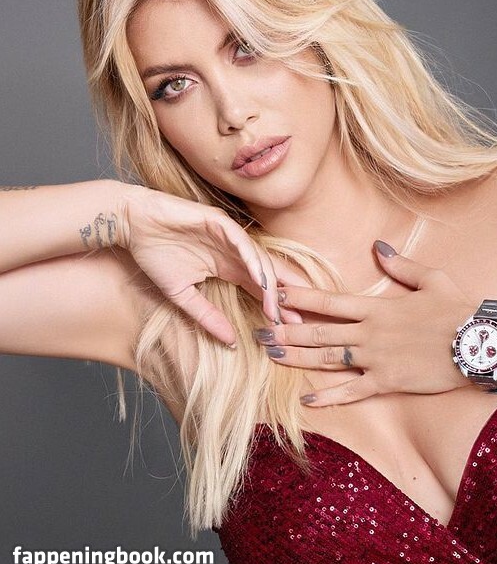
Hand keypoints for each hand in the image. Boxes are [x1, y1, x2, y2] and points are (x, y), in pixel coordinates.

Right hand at [118, 185, 303, 344]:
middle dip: (283, 297)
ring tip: (278, 307)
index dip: (273, 307)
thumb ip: (206, 316)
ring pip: (258, 260)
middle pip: (267, 274)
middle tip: (297, 319)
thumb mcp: (182, 295)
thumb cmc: (155, 254)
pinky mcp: (219, 221)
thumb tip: (230, 342)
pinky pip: (241, 242)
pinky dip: (252, 260)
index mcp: (228, 267)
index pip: (258, 288)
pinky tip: (261, 279)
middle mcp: (234, 251)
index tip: (285, 329)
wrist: (133, 223)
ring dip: (269, 284)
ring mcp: (229, 235)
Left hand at [254, 240, 474, 404]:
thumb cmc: (459, 310)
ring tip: (270, 355)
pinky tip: (307, 399)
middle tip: (259, 331)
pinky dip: (329, 396)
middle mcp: (369, 332)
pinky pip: (352, 392)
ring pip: (326, 359)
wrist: (482, 344)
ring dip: (296, 357)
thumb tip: (378, 247)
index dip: (300, 297)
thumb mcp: (431, 279)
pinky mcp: (387, 383)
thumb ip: (401, 265)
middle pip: (318, 331)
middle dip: (286, 330)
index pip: (329, 300)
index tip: (276, 294)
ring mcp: (375, 359)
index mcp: (377, 306)